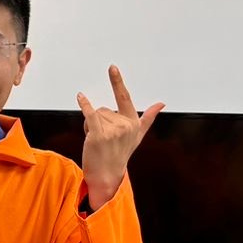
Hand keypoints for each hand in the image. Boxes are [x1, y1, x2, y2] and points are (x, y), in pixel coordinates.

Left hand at [77, 65, 162, 207]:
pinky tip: (81, 96)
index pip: (125, 98)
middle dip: (99, 121)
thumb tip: (161, 103)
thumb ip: (148, 117)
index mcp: (133, 123)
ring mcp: (112, 130)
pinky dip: (85, 105)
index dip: (117, 82)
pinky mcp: (98, 135)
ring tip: (97, 141)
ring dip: (91, 126)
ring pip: (95, 114)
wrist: (107, 175)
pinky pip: (90, 115)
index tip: (112, 67)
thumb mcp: (137, 135)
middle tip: (103, 139)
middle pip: (104, 110)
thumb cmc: (120, 154)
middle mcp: (125, 125)